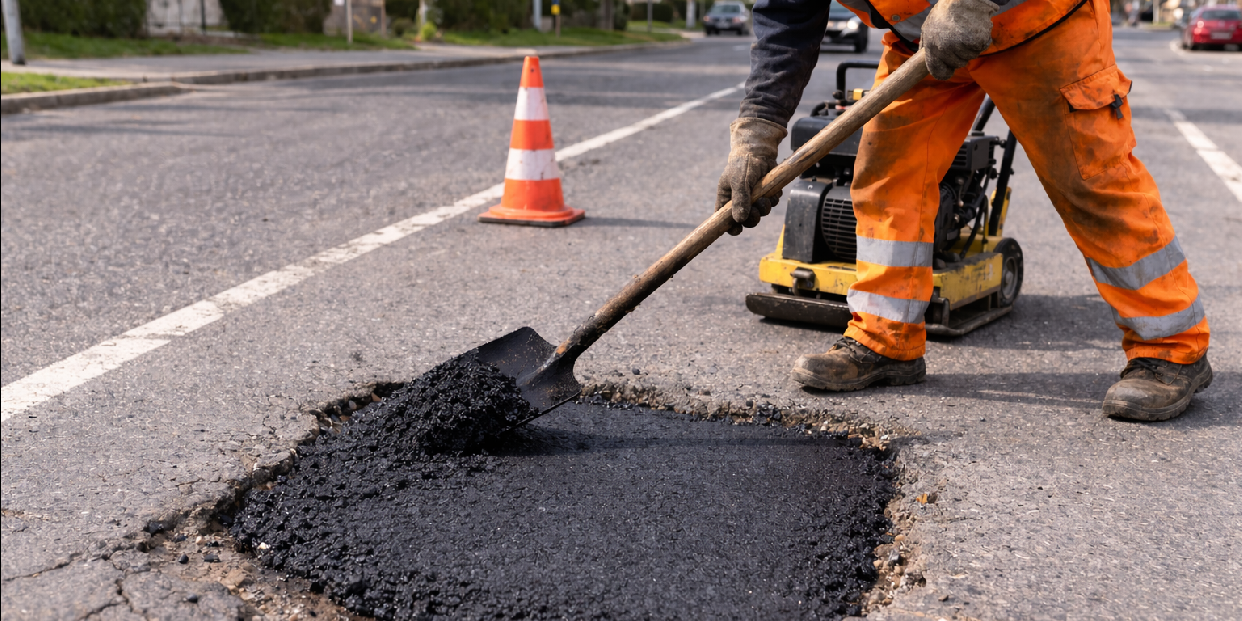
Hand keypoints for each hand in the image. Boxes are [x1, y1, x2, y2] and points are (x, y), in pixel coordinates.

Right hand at [716, 117, 786, 235]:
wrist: (759, 150)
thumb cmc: (743, 163)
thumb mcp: (739, 181)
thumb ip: (739, 200)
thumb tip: (739, 220)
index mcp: (726, 198)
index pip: (725, 218)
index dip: (730, 227)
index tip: (737, 230)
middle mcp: (739, 200)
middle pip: (745, 220)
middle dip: (752, 218)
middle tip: (755, 212)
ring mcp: (753, 198)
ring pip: (760, 213)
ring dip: (763, 209)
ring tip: (764, 198)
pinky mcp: (766, 194)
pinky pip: (770, 204)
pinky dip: (772, 200)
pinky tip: (771, 190)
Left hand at [921, 0, 999, 80]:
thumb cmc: (944, 11)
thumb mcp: (928, 28)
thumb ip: (928, 45)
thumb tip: (928, 57)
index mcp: (932, 49)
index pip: (940, 73)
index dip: (947, 70)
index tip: (950, 66)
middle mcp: (945, 51)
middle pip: (959, 63)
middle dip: (962, 53)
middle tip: (961, 38)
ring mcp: (961, 46)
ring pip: (972, 55)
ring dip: (973, 46)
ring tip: (968, 30)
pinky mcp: (976, 40)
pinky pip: (982, 46)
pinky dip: (983, 38)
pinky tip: (977, 28)